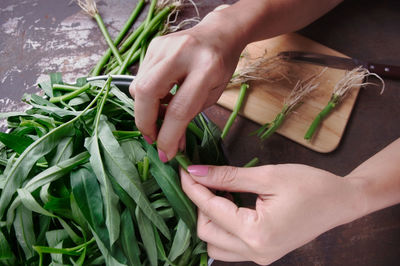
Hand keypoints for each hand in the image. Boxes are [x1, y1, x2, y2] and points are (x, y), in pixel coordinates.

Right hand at [130, 12, 245, 161]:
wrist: (219, 33)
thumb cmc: (220, 67)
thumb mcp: (211, 95)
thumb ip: (189, 118)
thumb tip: (169, 145)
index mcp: (206, 68)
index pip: (179, 109)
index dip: (169, 136)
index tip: (166, 154)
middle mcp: (181, 53)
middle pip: (147, 92)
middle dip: (145, 122)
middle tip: (153, 138)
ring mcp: (163, 46)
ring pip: (138, 86)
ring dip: (145, 110)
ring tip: (160, 117)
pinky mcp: (153, 45)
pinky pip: (140, 77)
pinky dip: (146, 95)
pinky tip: (160, 98)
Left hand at [181, 164, 363, 264]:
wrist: (341, 202)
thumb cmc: (310, 185)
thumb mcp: (267, 176)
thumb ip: (227, 176)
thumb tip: (196, 172)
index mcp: (256, 233)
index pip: (211, 210)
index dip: (193, 188)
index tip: (183, 171)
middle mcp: (255, 252)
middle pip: (207, 233)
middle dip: (199, 205)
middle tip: (202, 180)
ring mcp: (260, 257)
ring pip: (215, 245)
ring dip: (209, 220)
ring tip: (215, 194)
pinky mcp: (263, 254)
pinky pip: (230, 247)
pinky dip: (222, 228)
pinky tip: (227, 207)